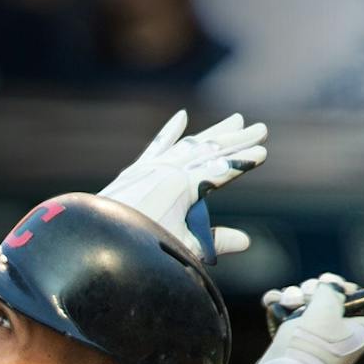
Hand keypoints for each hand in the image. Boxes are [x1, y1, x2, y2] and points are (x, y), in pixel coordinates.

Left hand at [97, 109, 266, 262]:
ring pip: (188, 144)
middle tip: (261, 128)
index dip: (244, 161)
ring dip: (213, 132)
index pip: (221, 168)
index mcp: (182, 185)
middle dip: (237, 139)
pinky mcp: (137, 170)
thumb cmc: (142, 247)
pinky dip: (170, 132)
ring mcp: (152, 167)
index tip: (264, 152)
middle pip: (210, 150)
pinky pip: (157, 146)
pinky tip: (181, 117)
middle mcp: (168, 169)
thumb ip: (215, 242)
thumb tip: (246, 241)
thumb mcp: (183, 247)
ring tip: (234, 121)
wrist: (99, 240)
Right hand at [243, 274, 363, 363]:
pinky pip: (291, 320)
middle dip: (317, 291)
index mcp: (359, 333)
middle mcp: (341, 339)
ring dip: (295, 297)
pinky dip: (281, 309)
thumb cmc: (311, 343)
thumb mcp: (327, 307)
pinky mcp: (296, 346)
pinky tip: (271, 301)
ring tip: (287, 300)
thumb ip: (332, 289)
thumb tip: (329, 287)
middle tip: (308, 292)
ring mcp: (317, 343)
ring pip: (309, 309)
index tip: (340, 287)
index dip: (355, 293)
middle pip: (335, 304)